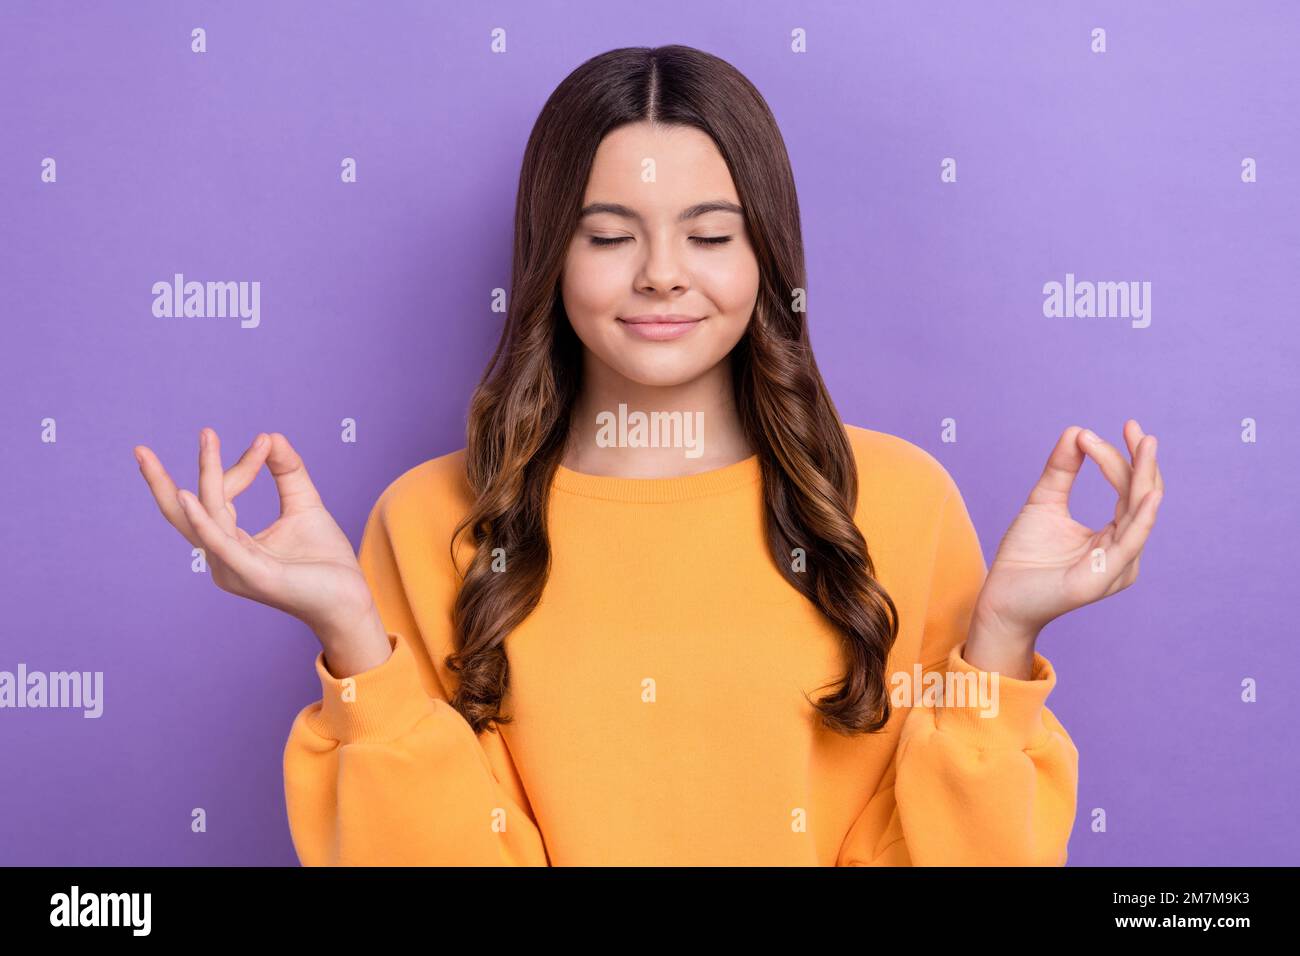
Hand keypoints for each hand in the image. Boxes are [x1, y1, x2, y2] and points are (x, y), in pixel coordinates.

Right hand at [134, 428, 380, 651]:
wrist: (351, 599)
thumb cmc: (325, 561)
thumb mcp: (304, 504)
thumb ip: (287, 472)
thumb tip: (271, 434)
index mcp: (231, 545)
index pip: (219, 497)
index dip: (240, 466)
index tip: (264, 441)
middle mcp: (223, 559)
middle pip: (182, 515)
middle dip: (159, 482)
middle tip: (140, 450)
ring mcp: (233, 569)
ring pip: (208, 516)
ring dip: (208, 475)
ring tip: (207, 440)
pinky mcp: (252, 575)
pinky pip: (220, 543)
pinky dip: (203, 518)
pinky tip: (187, 495)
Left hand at [972, 419, 1164, 646]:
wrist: (1000, 597)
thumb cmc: (1024, 557)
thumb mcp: (1044, 502)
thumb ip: (1061, 470)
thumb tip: (1076, 430)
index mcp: (1114, 536)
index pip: (1127, 490)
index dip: (1120, 457)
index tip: (1105, 429)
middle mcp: (1123, 551)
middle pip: (1139, 497)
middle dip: (1140, 460)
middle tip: (1133, 427)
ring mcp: (1117, 567)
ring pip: (1138, 513)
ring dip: (1142, 476)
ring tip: (1144, 444)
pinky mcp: (1102, 578)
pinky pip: (1130, 543)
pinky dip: (1142, 517)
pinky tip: (1148, 493)